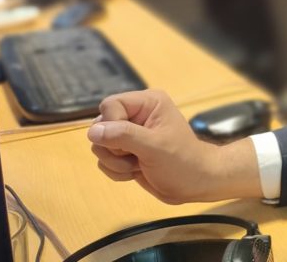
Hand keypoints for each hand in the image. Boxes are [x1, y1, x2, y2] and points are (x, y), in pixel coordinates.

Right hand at [87, 89, 261, 203]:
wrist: (194, 184)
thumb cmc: (181, 161)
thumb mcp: (154, 146)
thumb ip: (124, 136)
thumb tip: (93, 131)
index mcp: (148, 103)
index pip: (109, 105)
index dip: (112, 125)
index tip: (128, 142)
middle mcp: (137, 115)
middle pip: (101, 126)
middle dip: (113, 148)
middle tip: (136, 156)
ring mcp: (130, 135)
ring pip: (100, 146)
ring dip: (116, 162)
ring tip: (139, 165)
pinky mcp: (126, 153)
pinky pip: (104, 160)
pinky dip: (117, 171)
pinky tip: (137, 171)